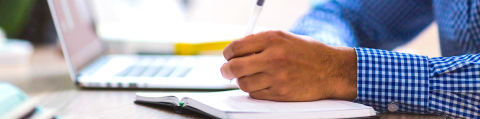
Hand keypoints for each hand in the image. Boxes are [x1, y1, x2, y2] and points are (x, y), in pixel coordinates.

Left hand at [221, 30, 356, 100]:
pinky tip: (263, 84)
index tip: (228, 57)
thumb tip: (236, 51)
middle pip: (234, 67)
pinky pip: (255, 94)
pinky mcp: (280, 93)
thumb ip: (260, 42)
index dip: (227, 54)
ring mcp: (276, 77)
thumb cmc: (308, 53)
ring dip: (242, 81)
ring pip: (243, 83)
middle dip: (226, 70)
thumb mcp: (284, 38)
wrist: (331, 70)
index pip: (236, 47)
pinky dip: (255, 90)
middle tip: (227, 71)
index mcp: (272, 39)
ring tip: (250, 77)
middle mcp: (273, 57)